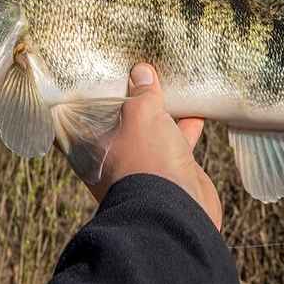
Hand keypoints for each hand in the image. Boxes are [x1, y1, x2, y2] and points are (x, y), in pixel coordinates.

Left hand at [84, 63, 222, 229]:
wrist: (177, 212)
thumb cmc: (146, 164)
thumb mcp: (141, 116)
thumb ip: (142, 93)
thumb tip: (142, 71)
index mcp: (93, 145)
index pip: (86, 113)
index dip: (96, 92)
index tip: (104, 70)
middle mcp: (114, 155)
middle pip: (121, 120)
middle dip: (133, 98)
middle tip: (141, 71)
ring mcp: (144, 164)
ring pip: (151, 130)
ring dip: (163, 110)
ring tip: (173, 84)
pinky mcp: (170, 171)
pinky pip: (176, 140)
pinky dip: (186, 125)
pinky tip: (197, 109)